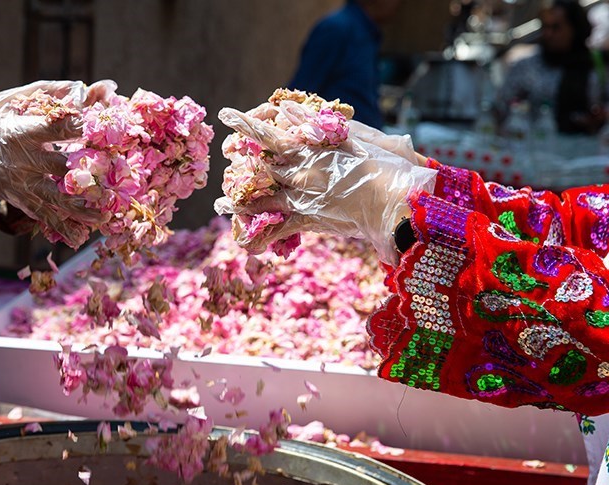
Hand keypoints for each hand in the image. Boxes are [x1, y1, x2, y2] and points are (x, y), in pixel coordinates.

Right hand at [0, 79, 116, 247]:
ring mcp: (21, 184)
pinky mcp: (20, 200)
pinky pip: (43, 216)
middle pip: (61, 168)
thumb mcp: (14, 99)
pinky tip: (79, 237)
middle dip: (89, 175)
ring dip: (81, 210)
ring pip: (55, 199)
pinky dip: (62, 227)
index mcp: (21, 131)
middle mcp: (22, 160)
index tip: (101, 129)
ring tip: (104, 216)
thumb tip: (89, 86)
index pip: (54, 128)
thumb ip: (53, 92)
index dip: (78, 128)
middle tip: (115, 179)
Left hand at [215, 106, 436, 264]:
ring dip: (241, 202)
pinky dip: (261, 236)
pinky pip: (278, 229)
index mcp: (309, 148)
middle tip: (226, 164)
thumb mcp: (352, 136)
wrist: (395, 201)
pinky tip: (246, 243)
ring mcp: (302, 196)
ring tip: (222, 204)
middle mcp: (300, 171)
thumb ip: (316, 125)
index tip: (225, 115)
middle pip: (259, 167)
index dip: (245, 126)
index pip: (269, 134)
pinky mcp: (309, 219)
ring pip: (261, 199)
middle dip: (240, 167)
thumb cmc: (382, 165)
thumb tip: (287, 109)